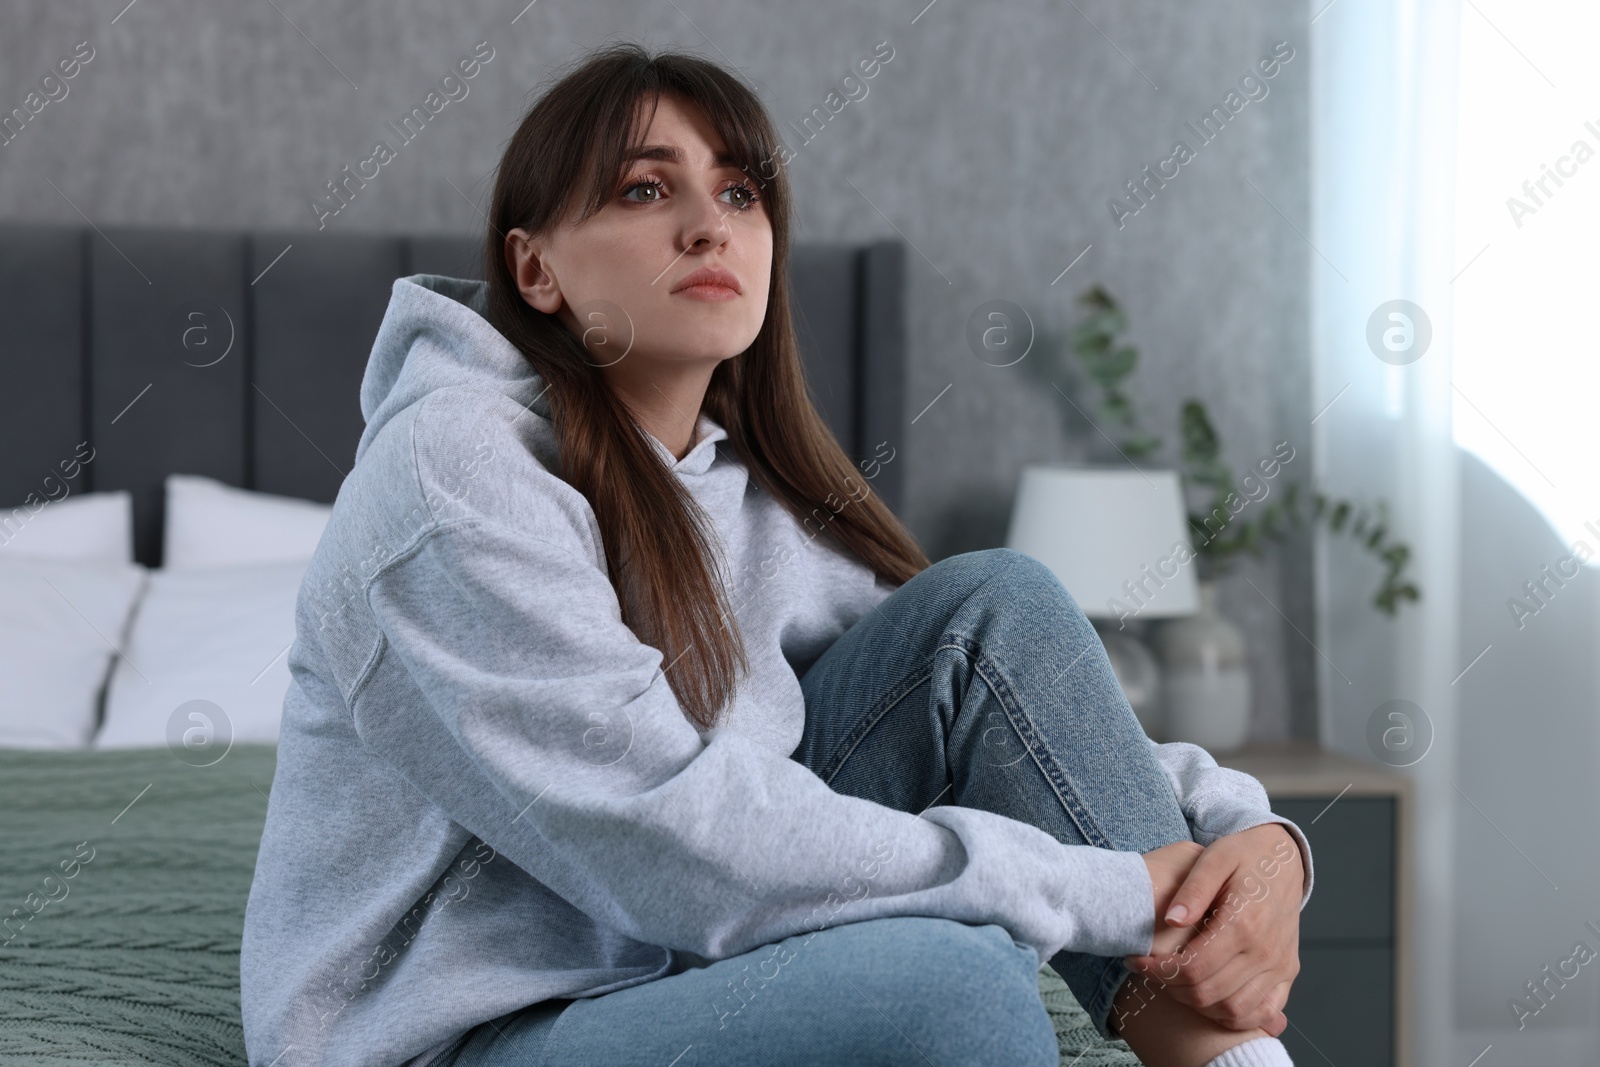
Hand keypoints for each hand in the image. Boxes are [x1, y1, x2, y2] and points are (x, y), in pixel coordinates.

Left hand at [1125, 824, 1303, 1034]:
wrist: (1284, 859)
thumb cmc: (1244, 856)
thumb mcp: (1214, 858)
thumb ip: (1193, 890)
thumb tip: (1172, 920)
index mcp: (1244, 923)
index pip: (1193, 968)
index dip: (1157, 971)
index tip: (1134, 960)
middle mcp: (1265, 951)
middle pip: (1207, 993)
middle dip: (1170, 987)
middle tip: (1152, 970)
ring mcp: (1280, 966)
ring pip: (1232, 1011)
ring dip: (1197, 1005)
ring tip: (1176, 981)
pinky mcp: (1287, 972)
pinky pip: (1262, 1011)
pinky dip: (1233, 1015)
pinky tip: (1209, 998)